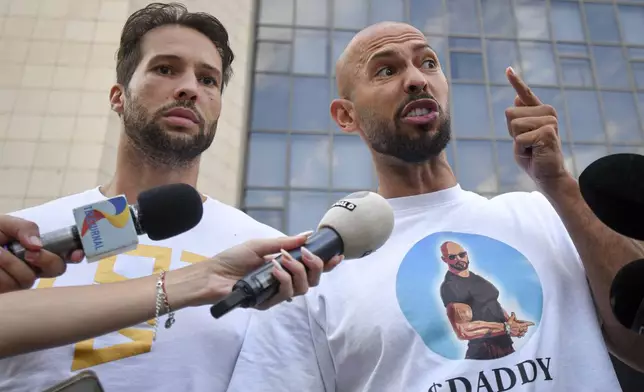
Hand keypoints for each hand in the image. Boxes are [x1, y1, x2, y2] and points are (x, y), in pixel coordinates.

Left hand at [0, 215, 83, 292]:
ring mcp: (17, 283)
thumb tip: (38, 244)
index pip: (64, 253)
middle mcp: (32, 267)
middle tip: (30, 253)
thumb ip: (23, 228)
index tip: (76, 253)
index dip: (75, 254)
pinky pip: (10, 287)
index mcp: (36, 249)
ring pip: (28, 279)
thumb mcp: (3, 224)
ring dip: (10, 263)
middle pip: (55, 270)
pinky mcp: (6, 294)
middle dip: (45, 260)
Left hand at [206, 232, 343, 309]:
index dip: (326, 263)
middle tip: (305, 254)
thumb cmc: (233, 258)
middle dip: (315, 266)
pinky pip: (285, 295)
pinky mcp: (266, 303)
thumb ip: (285, 242)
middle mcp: (283, 281)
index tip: (336, 255)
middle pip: (313, 280)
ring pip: (302, 289)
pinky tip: (274, 269)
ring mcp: (276, 293)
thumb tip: (307, 235)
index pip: (310, 268)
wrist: (212, 273)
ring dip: (297, 272)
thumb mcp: (261, 245)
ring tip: (282, 260)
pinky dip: (283, 279)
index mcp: (285, 266)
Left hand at [504, 67, 571, 188]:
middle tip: (527, 142)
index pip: (525, 93)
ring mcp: (549, 120)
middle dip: (512, 132)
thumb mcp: (521, 135)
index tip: (508, 69)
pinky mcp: (547, 132)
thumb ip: (520, 117)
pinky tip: (535, 152)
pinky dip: (522, 149)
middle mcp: (546, 112)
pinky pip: (519, 138)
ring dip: (517, 140)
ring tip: (531, 147)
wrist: (548, 175)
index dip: (516, 81)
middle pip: (509, 113)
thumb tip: (516, 95)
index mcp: (539, 111)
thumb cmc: (533, 156)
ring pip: (514, 125)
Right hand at [506, 312, 534, 337]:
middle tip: (526, 326)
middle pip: (526, 328)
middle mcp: (519, 329)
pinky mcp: (516, 335)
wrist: (505, 329)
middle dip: (526, 327)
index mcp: (519, 325)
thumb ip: (512, 317)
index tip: (533, 323)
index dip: (530, 323)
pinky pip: (521, 335)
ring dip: (524, 331)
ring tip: (524, 330)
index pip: (526, 324)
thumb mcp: (510, 319)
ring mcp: (518, 332)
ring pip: (524, 332)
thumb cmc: (507, 324)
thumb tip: (513, 314)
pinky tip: (521, 334)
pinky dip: (522, 334)